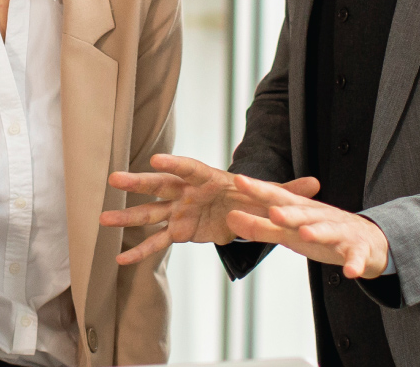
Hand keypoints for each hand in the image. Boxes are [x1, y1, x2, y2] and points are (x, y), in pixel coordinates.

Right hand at [99, 154, 320, 265]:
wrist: (240, 212)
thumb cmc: (250, 197)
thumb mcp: (270, 197)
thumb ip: (288, 191)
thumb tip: (316, 183)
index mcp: (208, 179)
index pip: (190, 168)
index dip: (175, 163)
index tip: (156, 158)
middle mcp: (188, 191)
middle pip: (160, 185)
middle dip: (138, 182)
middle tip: (114, 179)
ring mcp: (178, 210)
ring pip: (150, 213)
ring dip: (127, 216)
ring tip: (103, 219)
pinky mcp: (178, 230)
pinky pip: (157, 242)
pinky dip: (140, 252)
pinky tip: (121, 260)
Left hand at [225, 174, 391, 279]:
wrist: (369, 241)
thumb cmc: (321, 233)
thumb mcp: (289, 232)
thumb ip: (260, 227)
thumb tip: (229, 219)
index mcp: (302, 210)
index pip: (277, 197)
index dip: (258, 189)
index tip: (238, 180)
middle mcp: (320, 217)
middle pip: (303, 213)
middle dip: (288, 212)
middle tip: (272, 211)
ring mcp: (341, 232)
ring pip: (329, 230)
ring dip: (318, 231)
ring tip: (306, 233)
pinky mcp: (358, 250)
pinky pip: (356, 257)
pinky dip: (354, 263)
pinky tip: (350, 272)